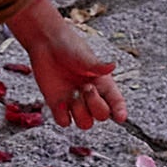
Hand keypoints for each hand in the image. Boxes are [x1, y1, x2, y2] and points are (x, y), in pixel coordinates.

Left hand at [13, 0, 125, 127]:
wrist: (46, 43)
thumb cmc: (68, 46)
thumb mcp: (85, 56)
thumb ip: (98, 66)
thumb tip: (112, 66)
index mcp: (103, 84)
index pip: (116, 102)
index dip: (120, 111)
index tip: (121, 117)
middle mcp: (91, 96)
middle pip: (102, 115)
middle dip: (96, 105)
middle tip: (86, 88)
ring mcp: (75, 102)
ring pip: (85, 123)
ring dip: (80, 113)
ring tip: (73, 96)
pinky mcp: (58, 106)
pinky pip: (64, 122)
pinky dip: (63, 116)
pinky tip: (60, 101)